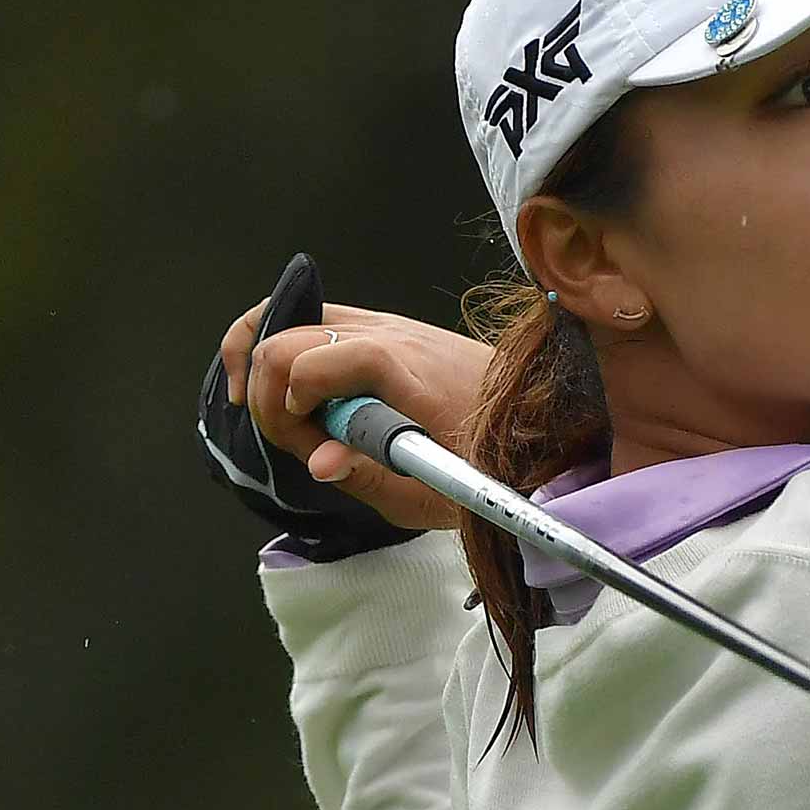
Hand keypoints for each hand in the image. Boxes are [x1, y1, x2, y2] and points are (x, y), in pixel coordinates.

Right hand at [197, 253, 493, 546]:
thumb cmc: (494, 456)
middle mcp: (387, 333)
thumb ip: (369, 476)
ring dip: (267, 365)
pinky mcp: (387, 327)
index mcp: (400, 368)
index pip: (306, 365)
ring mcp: (386, 323)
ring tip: (273, 412)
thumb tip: (319, 464)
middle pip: (284, 339)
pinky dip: (286, 346)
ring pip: (291, 318)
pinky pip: (317, 320)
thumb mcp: (435, 491)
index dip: (290, 413)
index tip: (318, 454)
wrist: (542, 418)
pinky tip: (288, 387)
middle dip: (270, 396)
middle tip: (301, 443)